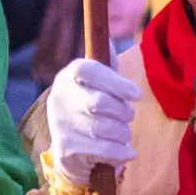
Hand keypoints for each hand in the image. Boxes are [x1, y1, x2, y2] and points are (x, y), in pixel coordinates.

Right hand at [45, 57, 138, 185]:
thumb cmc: (91, 111)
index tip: (136, 95)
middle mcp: (59, 97)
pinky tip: (125, 152)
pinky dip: (121, 152)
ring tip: (122, 134)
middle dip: (123, 112)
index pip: (89, 70)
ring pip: (105, 128)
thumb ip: (106, 66)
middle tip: (128, 117)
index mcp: (68, 75)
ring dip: (123, 134)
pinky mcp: (64, 148)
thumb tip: (109, 42)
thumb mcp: (98, 85)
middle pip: (100, 102)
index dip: (115, 82)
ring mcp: (59, 123)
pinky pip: (103, 149)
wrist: (71, 152)